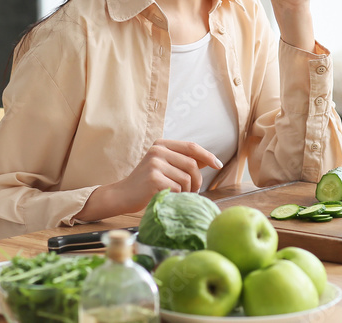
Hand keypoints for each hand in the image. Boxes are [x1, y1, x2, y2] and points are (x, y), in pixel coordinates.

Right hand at [87, 140, 221, 217]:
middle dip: (197, 181)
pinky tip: (169, 197)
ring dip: (188, 191)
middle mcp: (158, 150)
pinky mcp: (153, 178)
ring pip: (187, 178)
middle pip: (192, 164)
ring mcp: (155, 164)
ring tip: (179, 195)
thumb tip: (208, 160)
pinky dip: (178, 196)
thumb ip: (182, 161)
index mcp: (162, 144)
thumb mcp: (163, 165)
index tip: (218, 165)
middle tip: (193, 191)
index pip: (191, 147)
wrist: (123, 195)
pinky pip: (178, 188)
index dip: (207, 156)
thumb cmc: (146, 183)